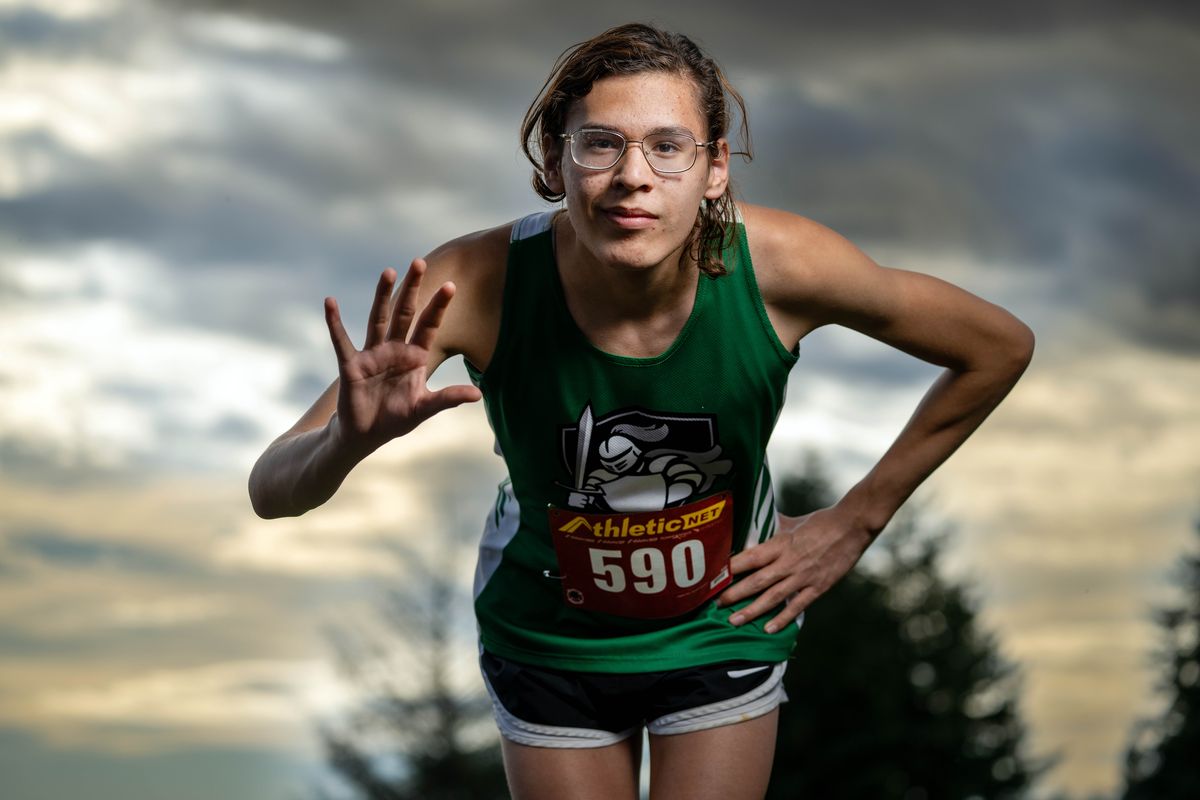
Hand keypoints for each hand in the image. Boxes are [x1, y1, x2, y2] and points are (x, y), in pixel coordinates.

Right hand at [324, 259, 481, 454]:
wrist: (365, 434)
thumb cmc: (395, 418)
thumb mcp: (424, 408)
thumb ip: (448, 398)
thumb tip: (479, 395)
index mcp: (415, 357)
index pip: (429, 326)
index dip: (439, 306)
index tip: (451, 286)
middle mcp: (394, 349)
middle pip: (405, 313)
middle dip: (412, 289)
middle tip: (419, 262)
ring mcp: (372, 354)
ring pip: (378, 319)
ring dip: (382, 296)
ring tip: (388, 271)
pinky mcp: (351, 364)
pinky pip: (342, 340)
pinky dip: (335, 322)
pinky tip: (330, 303)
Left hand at [716, 506, 873, 632]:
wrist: (852, 526)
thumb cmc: (821, 521)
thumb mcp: (792, 521)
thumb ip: (772, 526)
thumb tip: (754, 522)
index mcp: (781, 543)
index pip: (750, 557)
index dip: (731, 568)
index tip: (714, 577)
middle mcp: (789, 562)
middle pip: (757, 581)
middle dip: (735, 594)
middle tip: (717, 605)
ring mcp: (804, 576)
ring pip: (773, 597)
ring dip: (753, 610)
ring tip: (735, 621)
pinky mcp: (819, 587)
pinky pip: (797, 606)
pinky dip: (782, 619)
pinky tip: (769, 629)